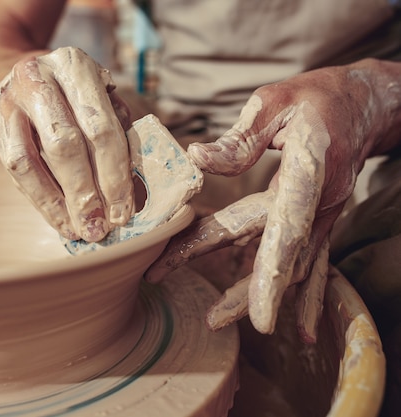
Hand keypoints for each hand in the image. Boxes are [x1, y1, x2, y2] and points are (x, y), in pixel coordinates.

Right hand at [0, 47, 133, 241]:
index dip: (114, 175)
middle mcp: (35, 77)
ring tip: (77, 231)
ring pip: (28, 163)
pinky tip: (58, 219)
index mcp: (74, 65)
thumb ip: (117, 129)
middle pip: (63, 145)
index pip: (99, 127)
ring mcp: (5, 101)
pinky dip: (37, 199)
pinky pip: (13, 171)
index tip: (123, 211)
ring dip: (55, 204)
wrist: (25, 70)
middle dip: (84, 194)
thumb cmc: (76, 90)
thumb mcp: (102, 95)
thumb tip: (126, 186)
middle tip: (99, 228)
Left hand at [146, 59, 400, 341]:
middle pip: (279, 252)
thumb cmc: (315, 99)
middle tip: (211, 319)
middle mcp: (322, 202)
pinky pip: (311, 263)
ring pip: (293, 265)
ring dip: (259, 294)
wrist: (363, 104)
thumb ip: (239, 139)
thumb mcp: (274, 104)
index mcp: (310, 169)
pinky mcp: (321, 220)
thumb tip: (197, 160)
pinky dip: (304, 296)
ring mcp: (325, 216)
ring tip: (221, 319)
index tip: (260, 313)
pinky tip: (300, 329)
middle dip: (245, 289)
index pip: (288, 225)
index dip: (273, 269)